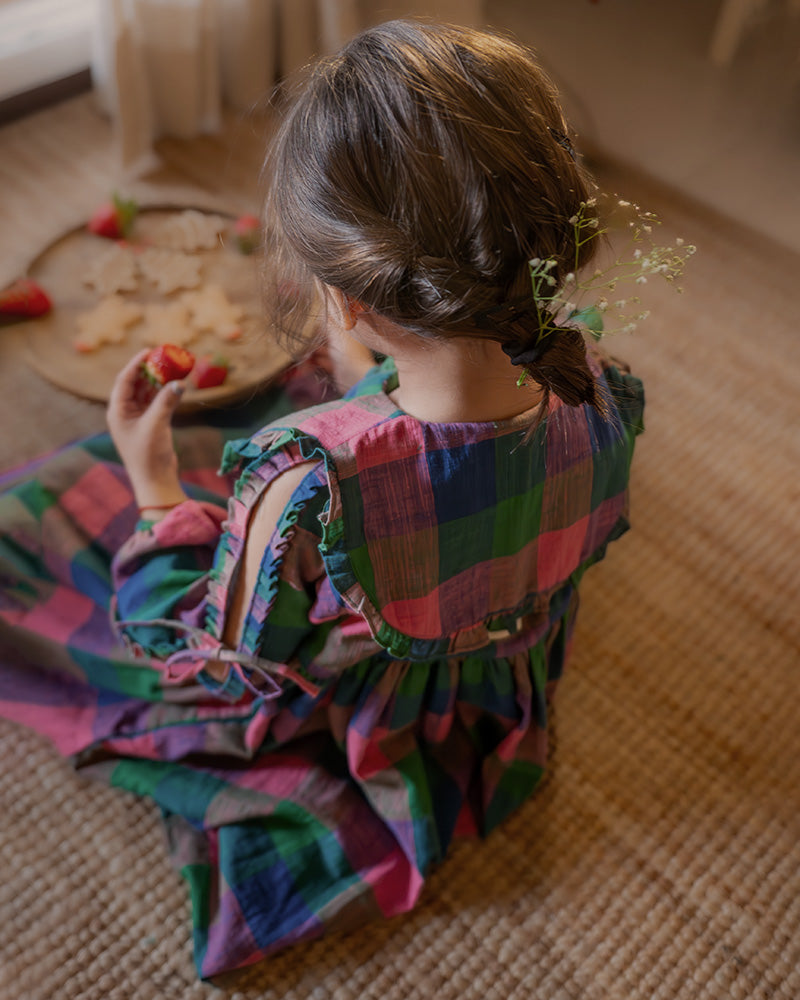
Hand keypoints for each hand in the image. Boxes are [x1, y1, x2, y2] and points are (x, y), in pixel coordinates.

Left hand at [107, 349, 187, 510]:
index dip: (136, 364)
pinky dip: (166, 394)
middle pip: (136, 383)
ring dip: (160, 381)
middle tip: (164, 357)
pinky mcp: (151, 424)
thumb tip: (179, 382)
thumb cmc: (148, 454)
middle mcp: (125, 412)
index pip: (124, 380)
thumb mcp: (156, 424)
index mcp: (117, 411)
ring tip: (173, 368)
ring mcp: (138, 418)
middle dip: (150, 370)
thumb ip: (166, 401)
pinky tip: (177, 386)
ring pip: (148, 392)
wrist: (155, 480)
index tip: (149, 351)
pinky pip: (157, 403)